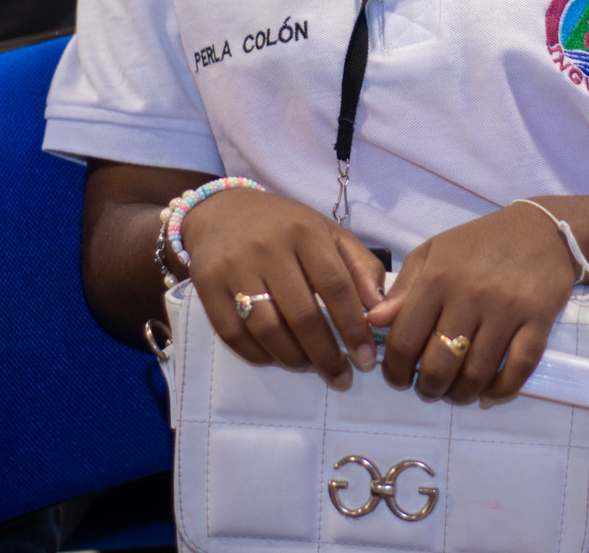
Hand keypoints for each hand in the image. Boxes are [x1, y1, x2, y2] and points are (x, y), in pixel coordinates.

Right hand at [183, 188, 385, 389]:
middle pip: (302, 315)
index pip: (335, 286)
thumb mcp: (328, 234)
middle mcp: (268, 248)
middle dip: (326, 355)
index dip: (353, 327)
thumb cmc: (285, 227)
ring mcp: (234, 268)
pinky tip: (277, 357)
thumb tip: (380, 309)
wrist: (221, 211)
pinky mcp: (207, 287)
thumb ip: (360, 267)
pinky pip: (234, 336)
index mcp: (305, 231)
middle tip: (341, 376)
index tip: (366, 358)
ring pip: (268, 330)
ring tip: (311, 366)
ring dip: (294, 359)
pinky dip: (260, 355)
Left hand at [366, 202, 579, 404]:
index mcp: (438, 278)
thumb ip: (403, 289)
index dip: (395, 370)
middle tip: (429, 389)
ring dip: (461, 395)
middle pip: (440, 365)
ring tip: (455, 393)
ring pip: (477, 374)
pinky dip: (500, 391)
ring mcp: (507, 310)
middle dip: (428, 389)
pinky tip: (488, 394)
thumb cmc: (480, 242)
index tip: (398, 379)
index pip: (405, 339)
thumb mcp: (432, 253)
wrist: (541, 230)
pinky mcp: (538, 321)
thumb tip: (376, 322)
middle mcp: (470, 295)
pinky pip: (517, 370)